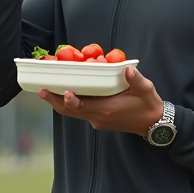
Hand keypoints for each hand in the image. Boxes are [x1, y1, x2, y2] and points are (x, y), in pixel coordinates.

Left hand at [37, 66, 164, 136]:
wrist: (153, 124)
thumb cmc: (149, 105)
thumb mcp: (146, 90)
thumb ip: (136, 79)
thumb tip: (128, 68)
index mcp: (107, 109)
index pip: (83, 106)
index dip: (70, 100)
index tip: (64, 91)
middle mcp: (98, 117)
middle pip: (70, 111)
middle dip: (54, 100)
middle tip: (40, 90)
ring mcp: (97, 120)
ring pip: (72, 112)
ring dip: (59, 102)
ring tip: (45, 91)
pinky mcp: (99, 119)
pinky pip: (80, 112)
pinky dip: (70, 103)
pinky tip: (65, 93)